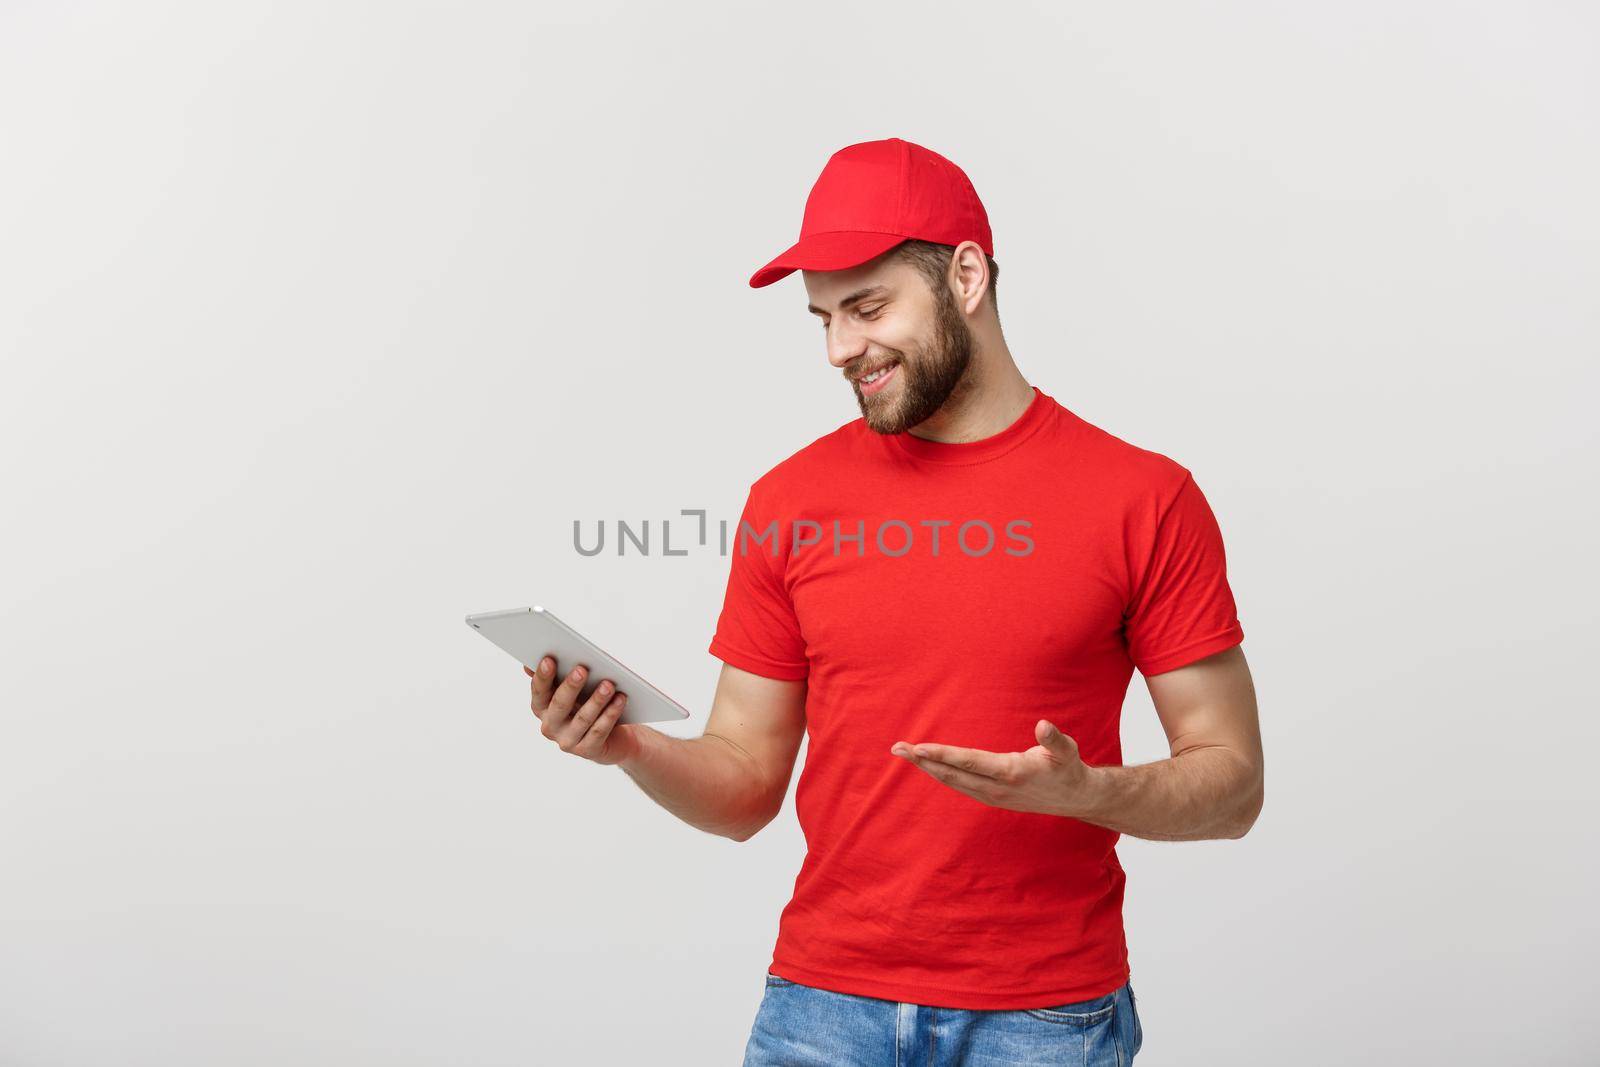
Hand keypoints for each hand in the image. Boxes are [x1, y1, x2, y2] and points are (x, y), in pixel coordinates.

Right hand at [526, 654, 639, 766]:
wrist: (613, 738)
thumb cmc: (589, 705)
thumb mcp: (574, 689)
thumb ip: (558, 674)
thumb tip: (536, 660)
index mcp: (542, 708)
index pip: (539, 691)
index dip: (542, 676)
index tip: (549, 659)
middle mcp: (550, 726)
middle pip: (559, 705)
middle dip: (571, 686)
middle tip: (582, 669)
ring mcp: (567, 741)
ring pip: (582, 718)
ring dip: (596, 700)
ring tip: (608, 684)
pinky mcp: (587, 751)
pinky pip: (599, 731)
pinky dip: (610, 714)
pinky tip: (620, 699)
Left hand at [889, 719, 1099, 818]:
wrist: (1075, 798)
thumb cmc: (1068, 768)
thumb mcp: (1066, 751)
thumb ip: (1054, 739)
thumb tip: (1043, 726)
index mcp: (1011, 773)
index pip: (970, 762)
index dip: (943, 755)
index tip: (919, 748)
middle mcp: (997, 788)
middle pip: (953, 774)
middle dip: (923, 761)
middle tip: (897, 748)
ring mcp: (992, 796)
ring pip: (953, 781)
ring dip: (927, 768)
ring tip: (904, 753)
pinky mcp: (991, 798)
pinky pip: (960, 785)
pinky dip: (941, 774)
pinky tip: (927, 765)